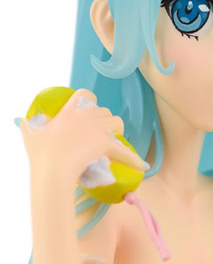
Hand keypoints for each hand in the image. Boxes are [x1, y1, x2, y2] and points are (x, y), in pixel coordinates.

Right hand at [16, 88, 147, 183]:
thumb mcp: (30, 135)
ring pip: (117, 123)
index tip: (86, 113)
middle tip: (97, 136)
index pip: (86, 95)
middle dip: (103, 122)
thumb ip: (28, 126)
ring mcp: (100, 129)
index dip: (89, 103)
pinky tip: (142, 166)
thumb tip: (20, 121)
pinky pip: (126, 151)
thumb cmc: (41, 152)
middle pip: (104, 111)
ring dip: (116, 132)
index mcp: (71, 110)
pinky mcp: (108, 145)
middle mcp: (88, 116)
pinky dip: (133, 160)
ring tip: (113, 144)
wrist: (53, 167)